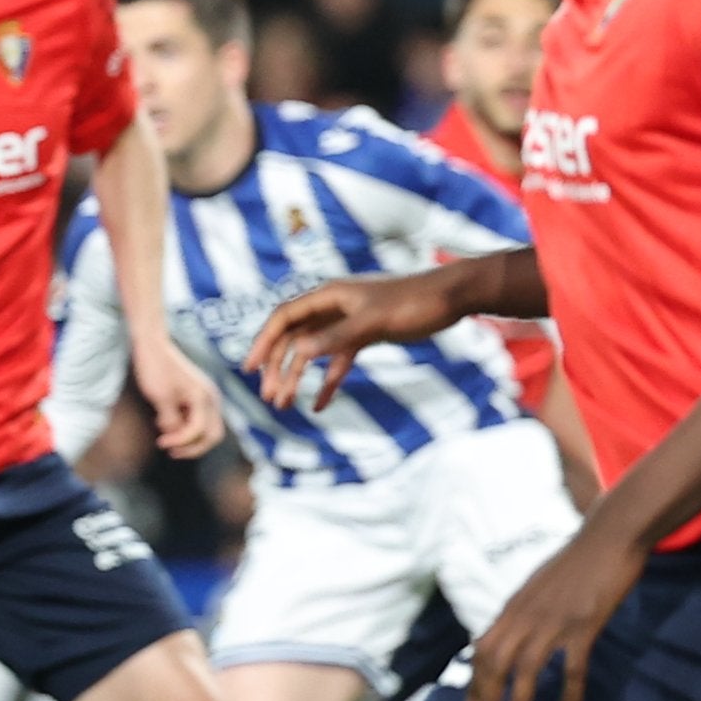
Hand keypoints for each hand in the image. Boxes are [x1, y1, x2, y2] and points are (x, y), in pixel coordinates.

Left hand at [136, 341, 224, 459]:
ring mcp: (207, 396)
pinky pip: (199, 419)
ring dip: (188, 437)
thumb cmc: (155, 368)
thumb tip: (175, 437)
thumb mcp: (160, 398)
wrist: (153, 346)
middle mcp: (211, 398)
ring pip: (207, 429)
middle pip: (212, 435)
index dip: (181, 441)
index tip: (161, 443)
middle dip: (192, 447)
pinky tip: (165, 422)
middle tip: (170, 450)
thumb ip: (171, 421)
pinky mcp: (199, 396)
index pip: (199, 431)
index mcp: (203, 397)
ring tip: (165, 435)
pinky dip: (186, 426)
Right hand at [244, 269, 461, 412]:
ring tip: (286, 405)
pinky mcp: (364, 336)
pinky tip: (320, 405)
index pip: (284, 318)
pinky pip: (338, 361)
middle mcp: (333, 307)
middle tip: (270, 397)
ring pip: (313, 351)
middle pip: (294, 338)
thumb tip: (299, 351)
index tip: (250, 368)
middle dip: (279, 368)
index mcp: (329, 296)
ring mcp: (348, 322)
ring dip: (298, 377)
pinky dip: (328, 382)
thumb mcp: (374, 321)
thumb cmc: (413, 302)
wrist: (450, 298)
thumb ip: (337, 337)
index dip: (264, 342)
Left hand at [463, 519, 645, 700]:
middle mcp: (525, 615)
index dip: (476, 684)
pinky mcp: (584, 625)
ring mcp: (554, 620)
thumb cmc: (576, 562)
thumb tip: (512, 635)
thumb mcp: (539, 586)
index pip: (483, 651)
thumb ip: (524, 611)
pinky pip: (573, 668)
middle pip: (495, 664)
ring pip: (526, 670)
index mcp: (513, 607)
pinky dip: (569, 696)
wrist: (609, 536)